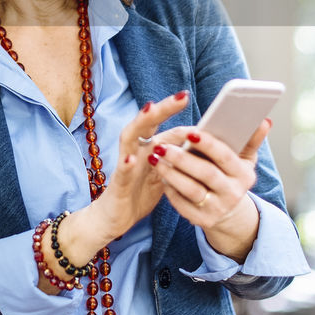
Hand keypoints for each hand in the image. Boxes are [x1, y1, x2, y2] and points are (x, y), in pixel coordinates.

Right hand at [87, 91, 190, 241]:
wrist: (114, 219)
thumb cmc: (138, 195)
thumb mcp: (162, 175)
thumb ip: (175, 160)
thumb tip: (200, 147)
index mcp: (148, 149)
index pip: (163, 127)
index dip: (176, 114)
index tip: (189, 97)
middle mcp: (135, 152)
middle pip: (146, 124)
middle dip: (163, 109)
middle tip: (182, 96)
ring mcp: (125, 166)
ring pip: (129, 139)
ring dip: (140, 123)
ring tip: (152, 109)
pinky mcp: (117, 185)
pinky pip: (121, 173)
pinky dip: (126, 165)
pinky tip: (131, 158)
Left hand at [147, 118, 272, 260]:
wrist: (229, 211)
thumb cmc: (232, 175)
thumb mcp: (245, 159)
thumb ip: (252, 139)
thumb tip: (264, 120)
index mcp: (244, 175)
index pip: (225, 156)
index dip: (208, 144)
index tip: (189, 132)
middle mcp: (233, 194)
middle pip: (206, 173)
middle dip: (182, 158)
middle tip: (162, 145)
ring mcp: (217, 209)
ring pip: (191, 190)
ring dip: (171, 173)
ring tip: (155, 158)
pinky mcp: (202, 221)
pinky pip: (182, 204)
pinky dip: (170, 190)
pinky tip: (160, 175)